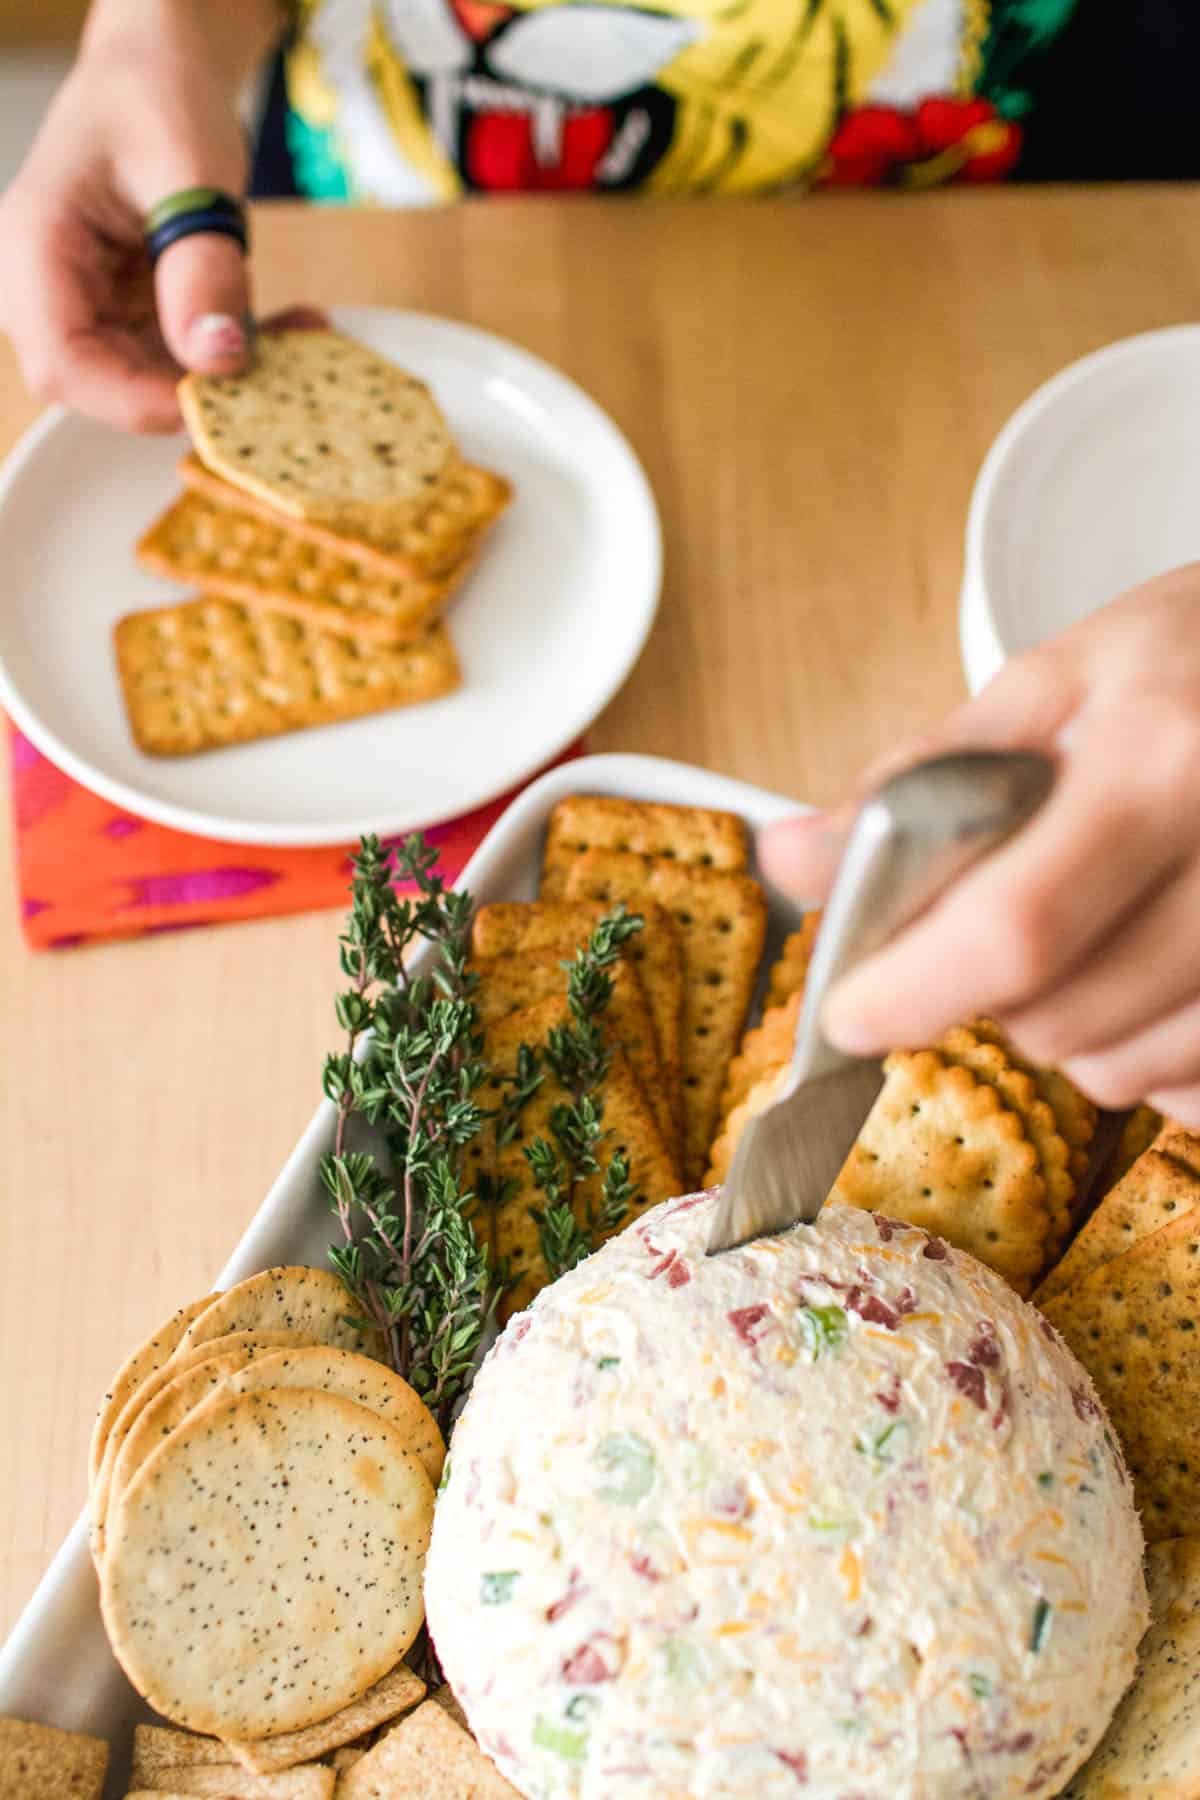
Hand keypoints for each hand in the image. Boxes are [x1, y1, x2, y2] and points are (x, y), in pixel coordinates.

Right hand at [0, 1, 277, 431]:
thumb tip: (218, 358)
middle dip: (197, 391)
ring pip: (155, 382)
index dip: (135, 401)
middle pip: (107, 388)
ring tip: (301, 335)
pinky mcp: (135, 317)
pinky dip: (239, 354)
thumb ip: (201, 264)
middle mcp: (54, 291)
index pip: (64, 365)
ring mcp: (94, 308)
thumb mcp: (188, 168)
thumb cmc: (156, 95)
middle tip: (284, 370)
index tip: (217, 400)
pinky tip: (293, 327)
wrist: (161, 74)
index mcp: (38, 249)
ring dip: (230, 378)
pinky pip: (184, 360)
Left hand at [760, 566, 1199, 1125]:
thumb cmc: (1186, 663)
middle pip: (1061, 1018)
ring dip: (1068, 1031)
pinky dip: (1148, 1055)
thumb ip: (916, 779)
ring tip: (1089, 929)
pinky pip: (1191, 1091)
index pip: (1014, 928)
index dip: (913, 989)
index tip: (851, 1012)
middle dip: (986, 997)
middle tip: (995, 923)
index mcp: (1158, 762)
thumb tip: (792, 860)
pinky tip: (1154, 971)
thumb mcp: (1051, 680)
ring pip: (1122, 1071)